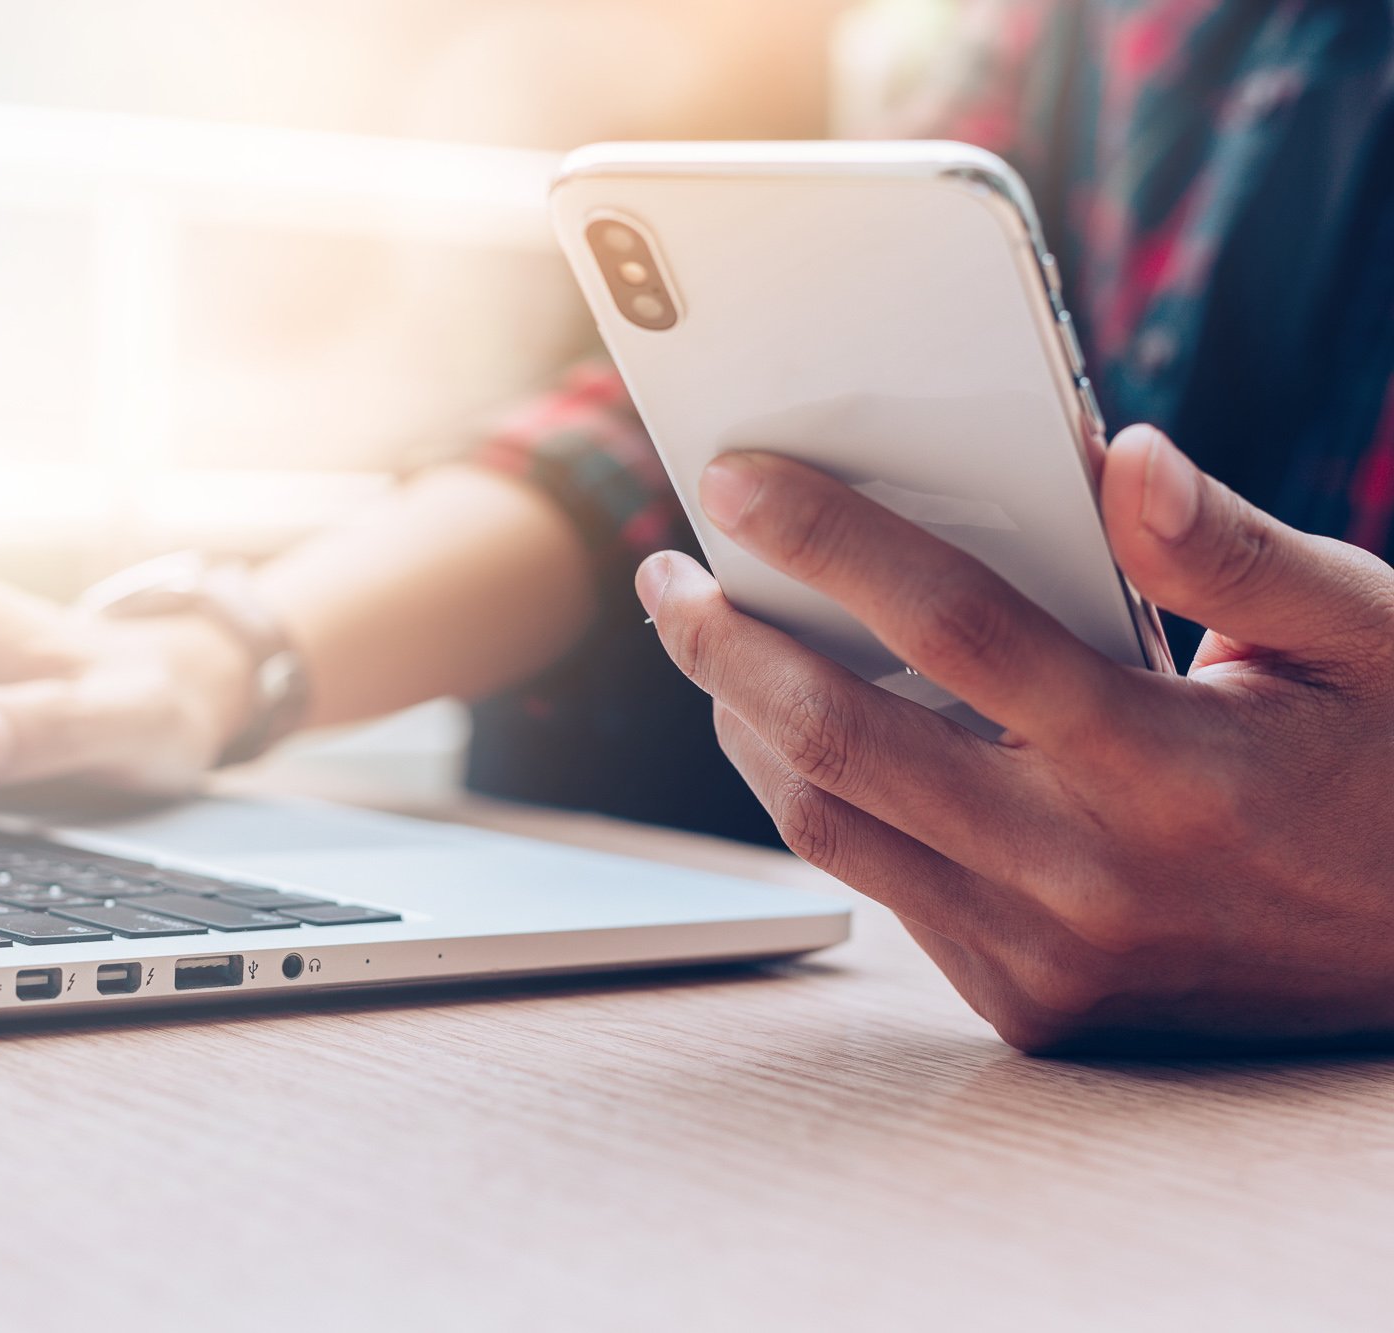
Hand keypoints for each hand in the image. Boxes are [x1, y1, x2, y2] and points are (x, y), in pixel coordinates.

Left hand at [637, 425, 1393, 1052]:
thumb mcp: (1366, 639)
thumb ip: (1235, 551)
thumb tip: (1123, 457)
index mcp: (1169, 765)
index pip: (957, 629)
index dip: (834, 542)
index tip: (739, 479)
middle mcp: (1090, 875)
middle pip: (845, 744)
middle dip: (727, 647)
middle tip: (668, 575)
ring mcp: (1049, 956)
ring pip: (834, 828)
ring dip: (747, 727)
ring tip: (710, 646)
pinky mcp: (1029, 1004)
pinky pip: (884, 889)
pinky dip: (824, 801)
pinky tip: (800, 732)